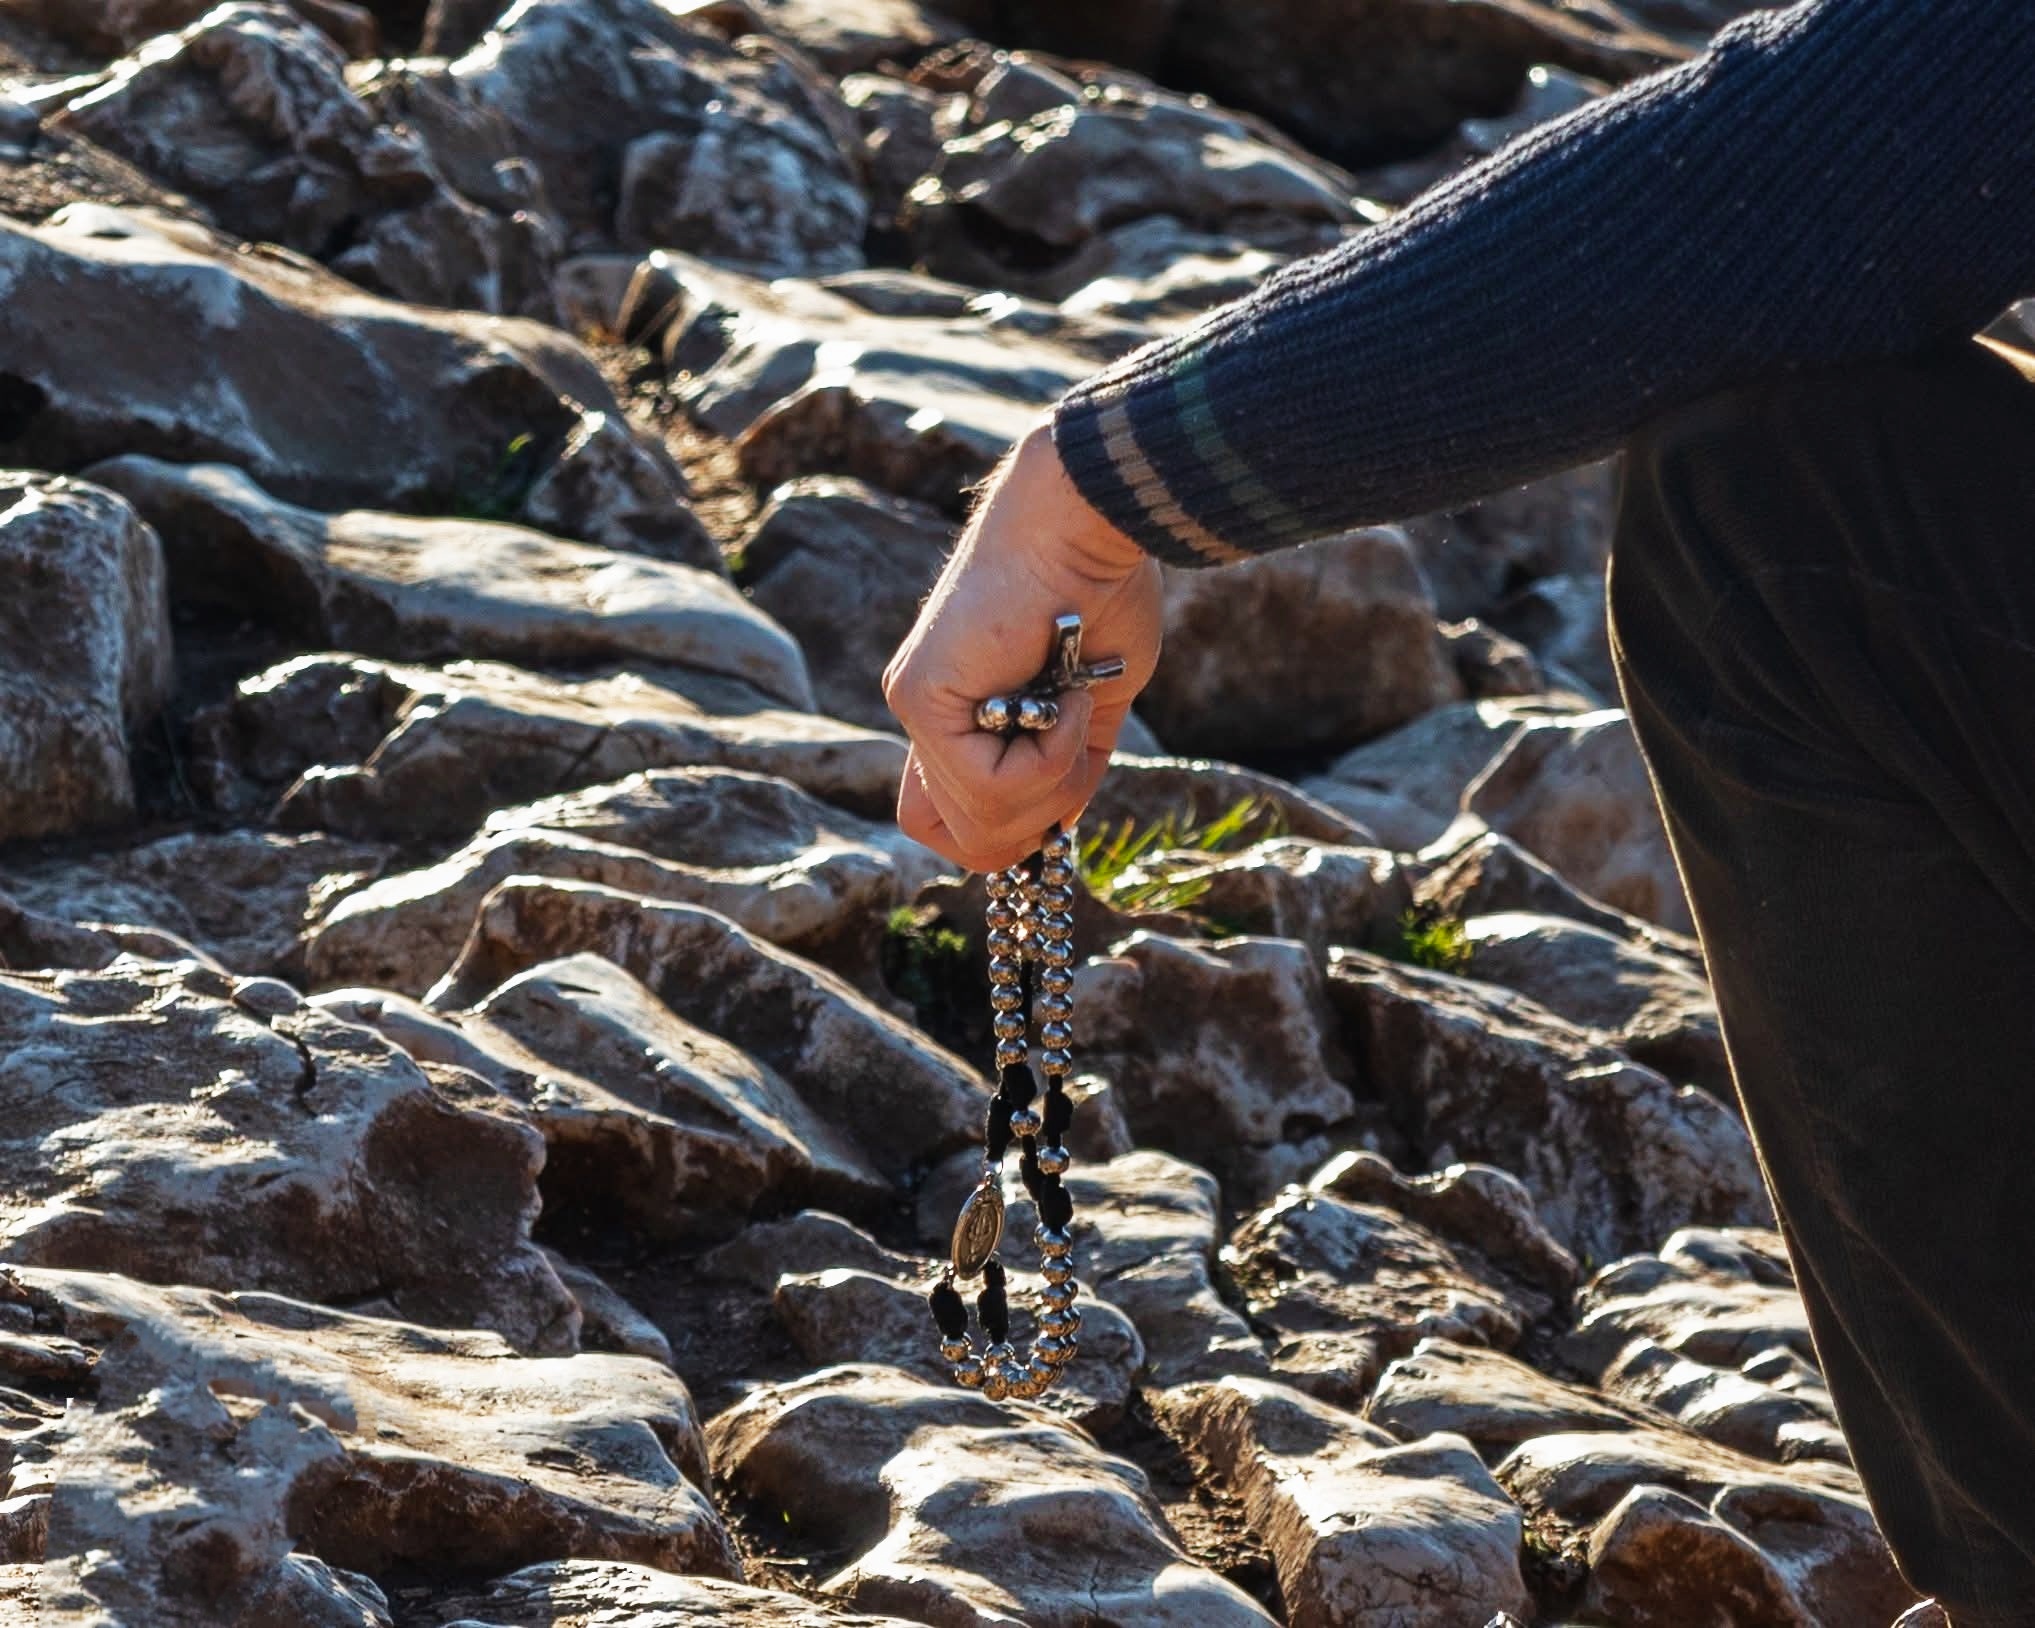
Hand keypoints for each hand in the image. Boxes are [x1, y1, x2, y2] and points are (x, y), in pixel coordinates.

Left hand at [883, 421, 1162, 872]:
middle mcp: (926, 719)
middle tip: (1079, 743)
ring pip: (982, 825)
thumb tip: (1057, 830)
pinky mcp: (919, 698)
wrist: (1087, 523)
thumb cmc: (1101, 593)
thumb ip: (1065, 768)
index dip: (1012, 833)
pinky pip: (988, 786)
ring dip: (1054, 782)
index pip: (951, 825)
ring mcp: (916, 710)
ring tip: (1075, 707)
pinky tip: (1065, 696)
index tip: (1063, 795)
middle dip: (1044, 817)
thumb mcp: (1092, 707)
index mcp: (961, 720)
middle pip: (969, 840)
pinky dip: (1048, 756)